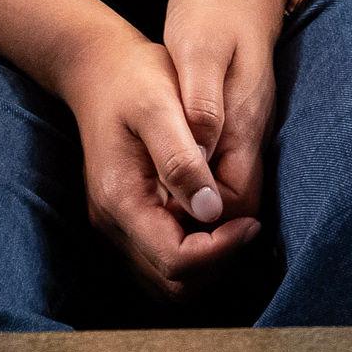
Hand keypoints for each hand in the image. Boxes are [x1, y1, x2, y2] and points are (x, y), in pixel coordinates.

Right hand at [42, 14, 259, 295]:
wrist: (98, 68)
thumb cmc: (134, 78)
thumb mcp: (159, 105)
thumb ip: (181, 159)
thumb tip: (211, 210)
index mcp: (120, 200)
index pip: (175, 261)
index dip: (220, 250)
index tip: (253, 221)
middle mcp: (113, 224)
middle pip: (173, 282)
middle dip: (217, 262)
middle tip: (250, 225)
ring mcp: (117, 225)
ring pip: (168, 279)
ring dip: (208, 261)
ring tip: (236, 221)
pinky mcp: (126, 219)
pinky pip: (162, 258)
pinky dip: (194, 251)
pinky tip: (214, 215)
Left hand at [160, 0, 289, 232]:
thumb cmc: (215, 9)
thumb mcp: (199, 51)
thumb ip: (201, 109)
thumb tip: (202, 169)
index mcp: (245, 124)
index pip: (235, 204)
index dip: (204, 225)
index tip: (163, 224)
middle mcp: (251, 135)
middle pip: (235, 209)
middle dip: (198, 227)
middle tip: (150, 224)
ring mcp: (246, 128)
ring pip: (227, 194)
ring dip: (193, 209)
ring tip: (149, 207)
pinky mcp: (235, 121)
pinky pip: (220, 171)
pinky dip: (193, 186)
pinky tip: (161, 177)